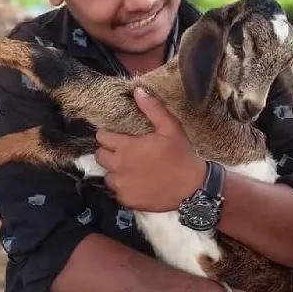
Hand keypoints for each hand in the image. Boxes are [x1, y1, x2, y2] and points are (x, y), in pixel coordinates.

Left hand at [95, 87, 205, 210]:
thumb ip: (152, 109)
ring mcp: (121, 186)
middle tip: (124, 152)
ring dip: (115, 171)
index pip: (102, 138)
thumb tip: (137, 90)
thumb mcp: (170, 128)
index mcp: (126, 147)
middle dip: (108, 152)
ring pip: (107, 175)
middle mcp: (118, 167)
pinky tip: (136, 183)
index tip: (118, 137)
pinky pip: (117, 192)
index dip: (108, 135)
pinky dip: (123, 188)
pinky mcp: (127, 201)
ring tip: (130, 169)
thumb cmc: (181, 155)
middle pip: (100, 156)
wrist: (193, 188)